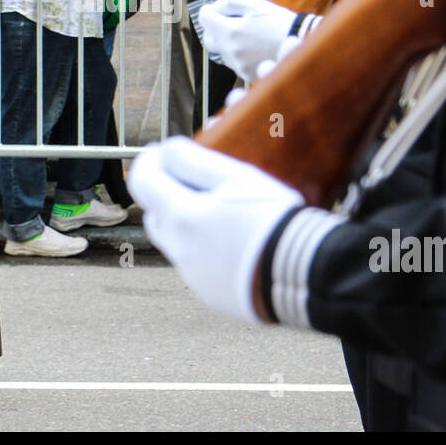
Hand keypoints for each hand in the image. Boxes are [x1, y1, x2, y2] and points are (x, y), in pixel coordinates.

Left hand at [128, 136, 303, 323]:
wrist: (304, 272)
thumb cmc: (273, 219)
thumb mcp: (236, 177)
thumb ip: (193, 161)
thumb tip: (166, 150)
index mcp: (181, 218)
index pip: (141, 183)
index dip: (148, 161)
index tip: (163, 151)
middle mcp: (179, 251)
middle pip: (156, 215)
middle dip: (166, 192)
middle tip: (193, 178)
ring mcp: (194, 277)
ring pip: (176, 242)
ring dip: (187, 222)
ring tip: (222, 210)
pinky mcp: (212, 295)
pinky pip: (198, 265)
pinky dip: (207, 249)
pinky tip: (237, 241)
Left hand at [197, 0, 296, 81]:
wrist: (302, 43)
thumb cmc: (280, 21)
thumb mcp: (257, 5)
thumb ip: (232, 3)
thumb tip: (217, 6)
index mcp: (230, 31)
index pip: (204, 18)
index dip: (208, 10)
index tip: (214, 8)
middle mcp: (230, 51)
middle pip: (208, 39)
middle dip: (214, 28)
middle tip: (226, 20)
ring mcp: (237, 65)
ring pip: (221, 52)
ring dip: (227, 42)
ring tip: (245, 34)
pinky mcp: (246, 74)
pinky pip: (234, 63)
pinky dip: (238, 54)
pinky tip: (253, 47)